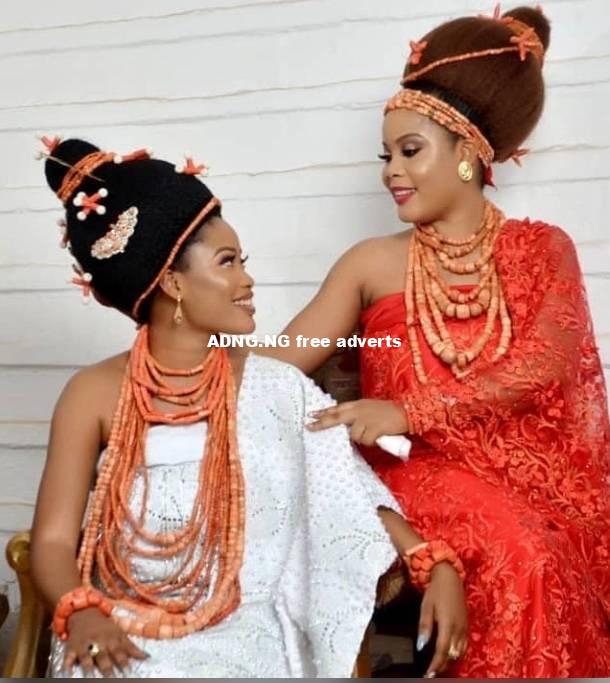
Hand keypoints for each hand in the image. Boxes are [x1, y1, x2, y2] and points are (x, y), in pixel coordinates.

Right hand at [63, 607, 148, 676]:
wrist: (85, 612)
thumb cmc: (105, 626)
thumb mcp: (119, 633)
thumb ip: (131, 647)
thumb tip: (147, 657)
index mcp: (112, 639)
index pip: (120, 651)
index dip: (124, 662)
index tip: (129, 672)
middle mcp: (99, 642)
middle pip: (104, 656)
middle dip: (107, 668)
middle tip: (112, 678)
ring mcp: (84, 644)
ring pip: (86, 657)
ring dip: (88, 666)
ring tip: (90, 676)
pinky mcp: (71, 647)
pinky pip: (68, 656)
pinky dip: (67, 664)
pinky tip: (67, 672)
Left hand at [305, 399, 408, 444]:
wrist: (406, 411)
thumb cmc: (388, 411)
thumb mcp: (369, 408)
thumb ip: (356, 414)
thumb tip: (345, 426)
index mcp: (357, 405)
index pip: (337, 408)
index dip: (323, 412)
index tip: (311, 415)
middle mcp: (358, 410)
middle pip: (335, 418)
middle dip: (321, 423)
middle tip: (309, 427)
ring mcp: (366, 418)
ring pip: (353, 435)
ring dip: (361, 438)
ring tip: (372, 434)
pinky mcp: (374, 428)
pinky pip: (365, 440)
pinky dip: (371, 442)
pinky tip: (378, 437)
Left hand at [418, 562, 467, 677]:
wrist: (450, 577)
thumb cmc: (435, 590)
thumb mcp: (426, 607)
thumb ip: (424, 627)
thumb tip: (421, 646)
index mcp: (448, 624)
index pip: (442, 651)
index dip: (435, 665)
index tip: (427, 674)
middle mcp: (459, 629)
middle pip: (451, 655)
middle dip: (442, 666)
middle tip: (431, 672)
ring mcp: (465, 628)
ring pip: (459, 652)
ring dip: (449, 661)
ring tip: (438, 666)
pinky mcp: (467, 625)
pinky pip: (464, 646)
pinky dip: (456, 653)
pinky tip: (449, 654)